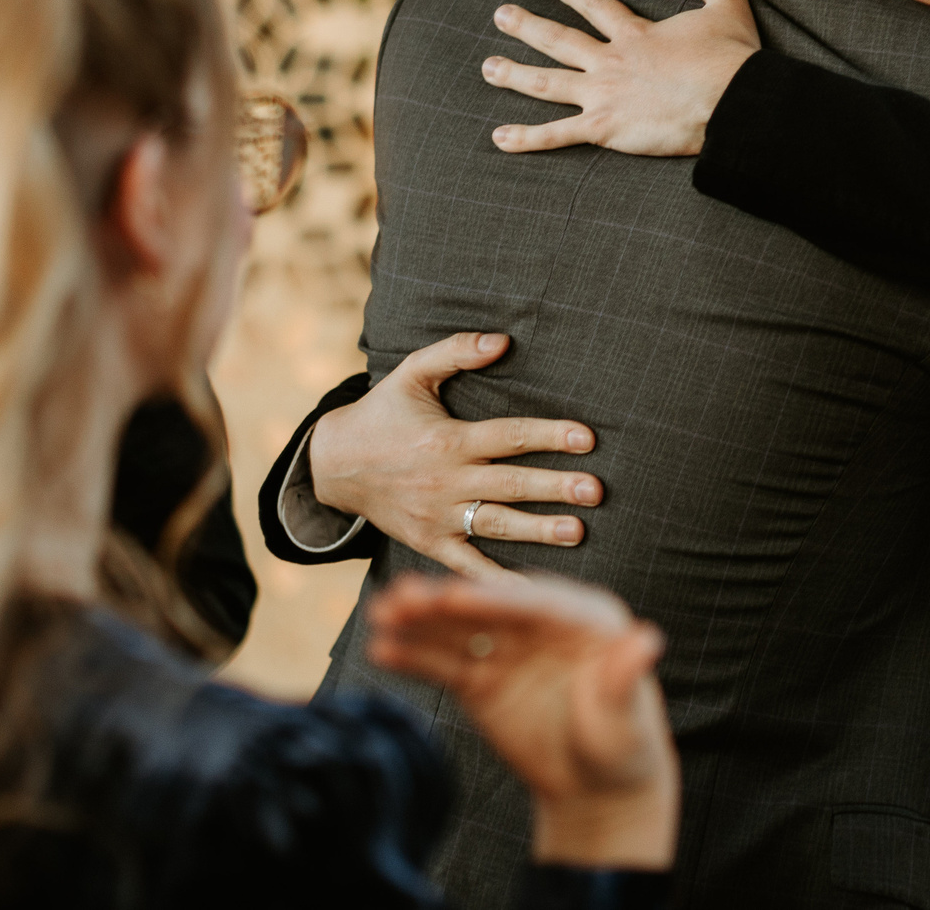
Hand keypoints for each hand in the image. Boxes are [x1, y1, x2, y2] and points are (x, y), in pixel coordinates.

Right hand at [307, 332, 601, 576]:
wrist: (334, 465)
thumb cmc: (382, 413)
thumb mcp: (412, 372)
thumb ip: (456, 351)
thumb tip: (503, 341)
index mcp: (448, 440)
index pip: (509, 437)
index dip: (549, 435)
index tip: (587, 438)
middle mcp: (445, 481)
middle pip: (510, 483)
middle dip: (555, 486)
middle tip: (596, 490)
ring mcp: (437, 516)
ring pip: (496, 524)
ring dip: (538, 529)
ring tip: (578, 530)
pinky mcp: (429, 542)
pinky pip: (468, 564)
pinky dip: (498, 579)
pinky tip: (531, 588)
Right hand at [367, 571, 678, 869]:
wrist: (596, 791)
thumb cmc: (624, 749)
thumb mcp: (625, 717)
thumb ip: (625, 678)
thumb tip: (646, 639)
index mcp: (585, 619)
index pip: (535, 604)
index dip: (494, 599)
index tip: (454, 595)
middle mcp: (542, 626)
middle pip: (490, 609)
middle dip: (446, 603)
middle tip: (402, 596)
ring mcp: (509, 651)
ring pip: (460, 632)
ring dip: (419, 623)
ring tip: (379, 614)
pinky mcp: (483, 680)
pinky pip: (446, 664)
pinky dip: (414, 657)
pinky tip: (384, 650)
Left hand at [482, 0, 760, 156]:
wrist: (731, 102)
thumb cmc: (732, 58)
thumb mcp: (728, 3)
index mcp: (636, 34)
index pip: (598, 8)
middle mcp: (611, 61)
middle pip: (559, 40)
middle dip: (527, 26)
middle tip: (501, 15)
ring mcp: (603, 95)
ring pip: (547, 83)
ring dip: (515, 75)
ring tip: (488, 68)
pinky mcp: (605, 128)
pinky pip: (557, 135)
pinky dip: (527, 138)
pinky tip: (499, 139)